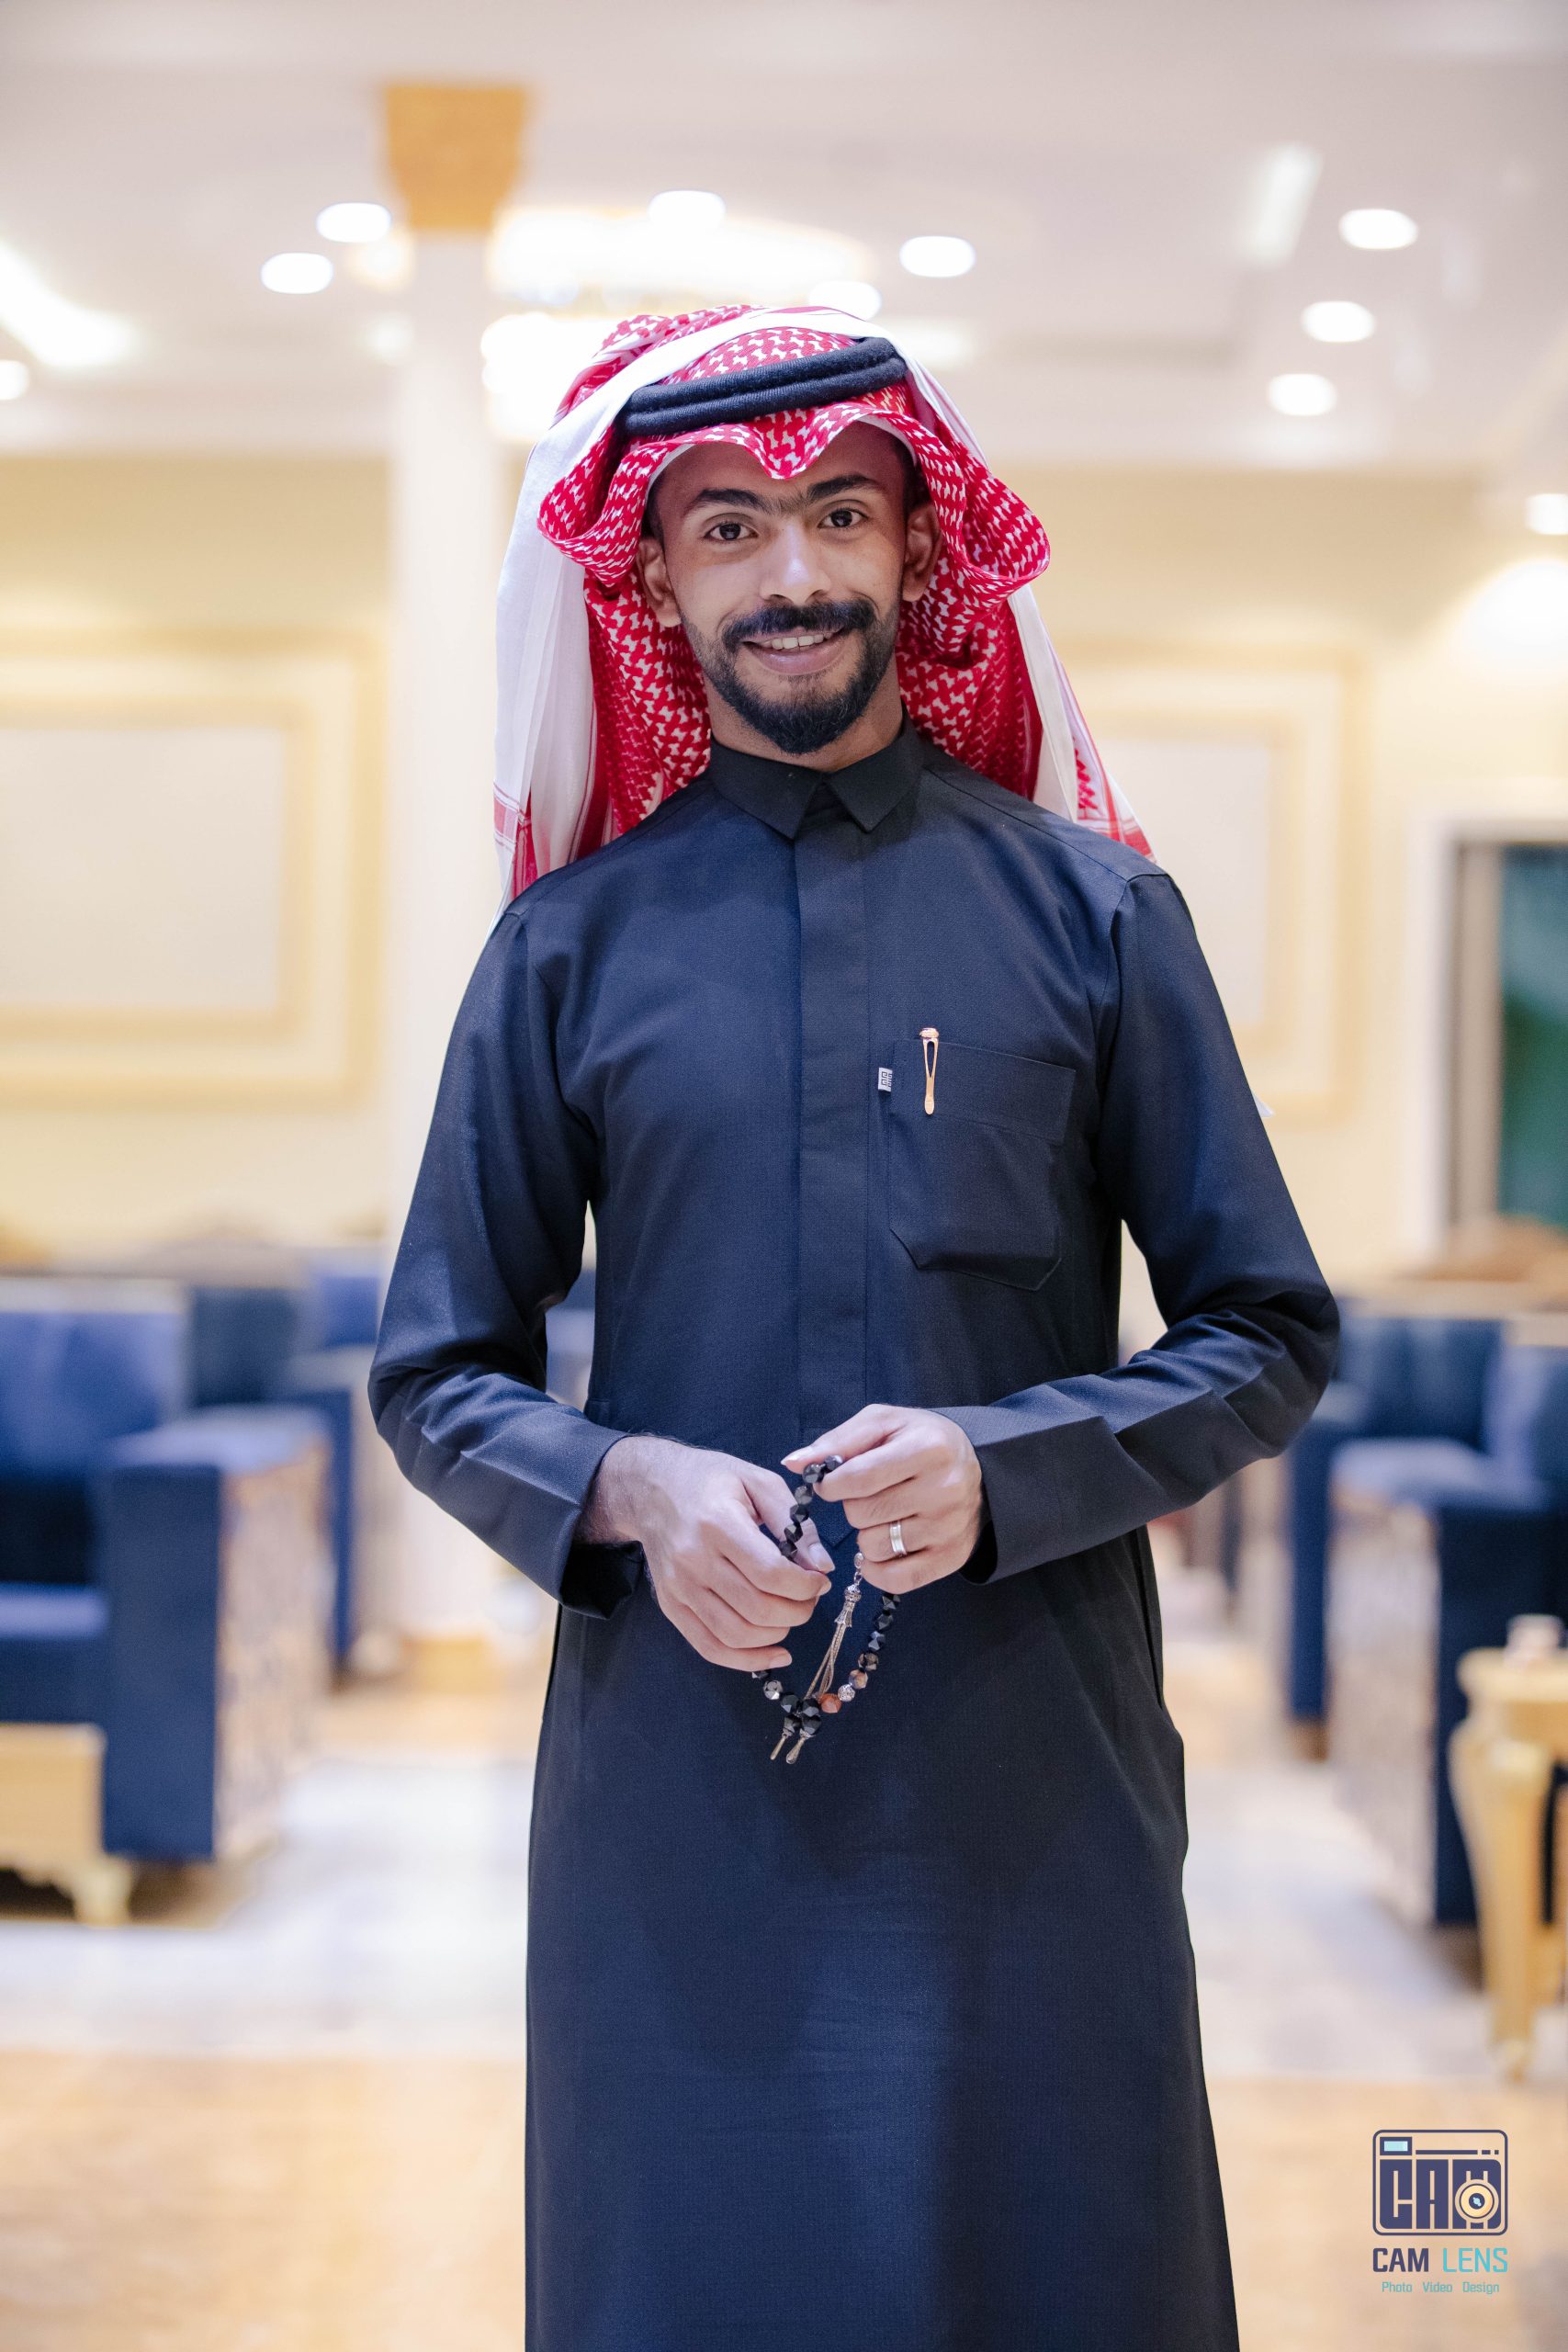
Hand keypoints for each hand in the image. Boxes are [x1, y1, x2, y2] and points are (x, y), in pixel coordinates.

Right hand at [581, 1434, 831, 1670]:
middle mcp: (693, 1559)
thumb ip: (795, 1523)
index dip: (805, 1586)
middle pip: (756, 1608)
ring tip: (792, 1615)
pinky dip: (746, 1659)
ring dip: (777, 1634)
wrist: (651, 1488)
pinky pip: (709, 1646)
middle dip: (798, 1611)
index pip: (770, 1573)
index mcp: (718, 1523)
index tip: (820, 1580)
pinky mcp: (670, 1606)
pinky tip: (775, 1653)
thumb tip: (823, 1567)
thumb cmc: (711, 1480)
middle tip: (810, 1598)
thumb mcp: (759, 1482)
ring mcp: (678, 1587)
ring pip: (736, 1634)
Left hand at [782, 1406, 984, 1592]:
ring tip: (884, 1516)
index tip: (833, 1482)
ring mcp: (949, 1528)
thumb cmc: (920, 1441)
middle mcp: (944, 1489)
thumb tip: (794, 1463)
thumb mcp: (882, 1423)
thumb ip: (837, 1441)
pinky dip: (878, 1568)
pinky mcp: (952, 1558)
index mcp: (927, 1449)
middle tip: (870, 1495)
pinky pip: (896, 1580)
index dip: (831, 1484)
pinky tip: (883, 1548)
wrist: (977, 1469)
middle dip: (853, 1506)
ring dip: (866, 1534)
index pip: (856, 1479)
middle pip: (862, 1515)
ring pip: (874, 1547)